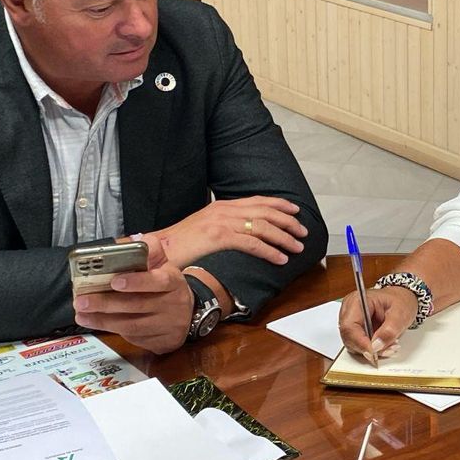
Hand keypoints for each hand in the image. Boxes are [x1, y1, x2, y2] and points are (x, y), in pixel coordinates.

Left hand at [73, 235, 192, 354]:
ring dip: (103, 320)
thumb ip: (149, 250)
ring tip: (81, 314)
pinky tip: (95, 323)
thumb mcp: (163, 264)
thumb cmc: (167, 285)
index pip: (157, 281)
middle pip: (137, 305)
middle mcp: (173, 304)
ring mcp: (167, 326)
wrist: (187, 313)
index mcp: (173, 281)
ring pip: (132, 325)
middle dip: (106, 303)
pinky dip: (111, 331)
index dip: (136, 282)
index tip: (114, 281)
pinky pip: (134, 338)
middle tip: (82, 300)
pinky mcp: (160, 342)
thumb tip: (132, 241)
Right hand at [151, 196, 308, 268]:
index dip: (279, 205)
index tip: (295, 212)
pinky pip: (252, 243)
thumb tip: (240, 234)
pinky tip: (280, 259)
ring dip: (284, 238)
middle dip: (288, 222)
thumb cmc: (178, 244)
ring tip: (297, 248)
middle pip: (265, 212)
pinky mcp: (218, 237)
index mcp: (221, 206)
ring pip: (263, 226)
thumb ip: (222, 227)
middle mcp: (223, 210)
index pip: (257, 201)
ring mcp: (221, 222)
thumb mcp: (203, 229)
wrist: (157, 249)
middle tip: (303, 233)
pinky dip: (270, 251)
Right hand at [339, 286, 419, 360]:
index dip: (359, 342)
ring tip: (389, 345)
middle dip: (367, 348)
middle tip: (387, 349)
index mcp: (358, 301)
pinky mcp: (354, 330)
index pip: (349, 326)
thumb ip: (389, 331)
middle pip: (348, 337)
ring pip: (352, 344)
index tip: (373, 353)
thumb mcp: (400, 314)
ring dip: (370, 350)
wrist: (401, 301)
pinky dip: (370, 349)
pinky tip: (383, 344)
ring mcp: (350, 320)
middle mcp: (349, 310)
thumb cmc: (400, 301)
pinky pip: (357, 345)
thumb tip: (376, 345)